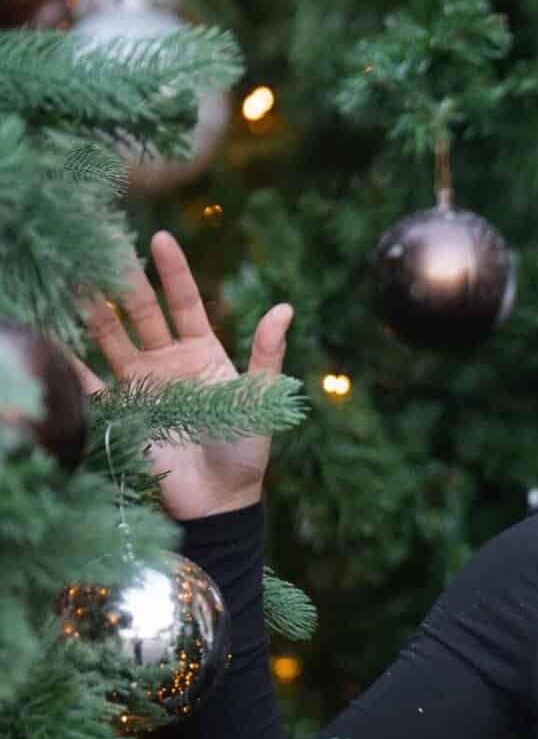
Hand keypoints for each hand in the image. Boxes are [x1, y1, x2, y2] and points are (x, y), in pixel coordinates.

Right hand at [67, 230, 294, 523]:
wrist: (220, 500)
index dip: (173, 272)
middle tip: (106, 247)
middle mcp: (167, 361)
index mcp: (203, 351)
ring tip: (73, 281)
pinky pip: (91, 383)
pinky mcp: (123, 412)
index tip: (161, 238)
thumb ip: (267, 353)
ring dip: (93, 312)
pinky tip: (52, 340)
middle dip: (125, 282)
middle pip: (142, 313)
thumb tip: (284, 308)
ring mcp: (141, 384)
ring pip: (112, 339)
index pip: (183, 301)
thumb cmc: (246, 449)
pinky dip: (71, 364)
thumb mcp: (262, 398)